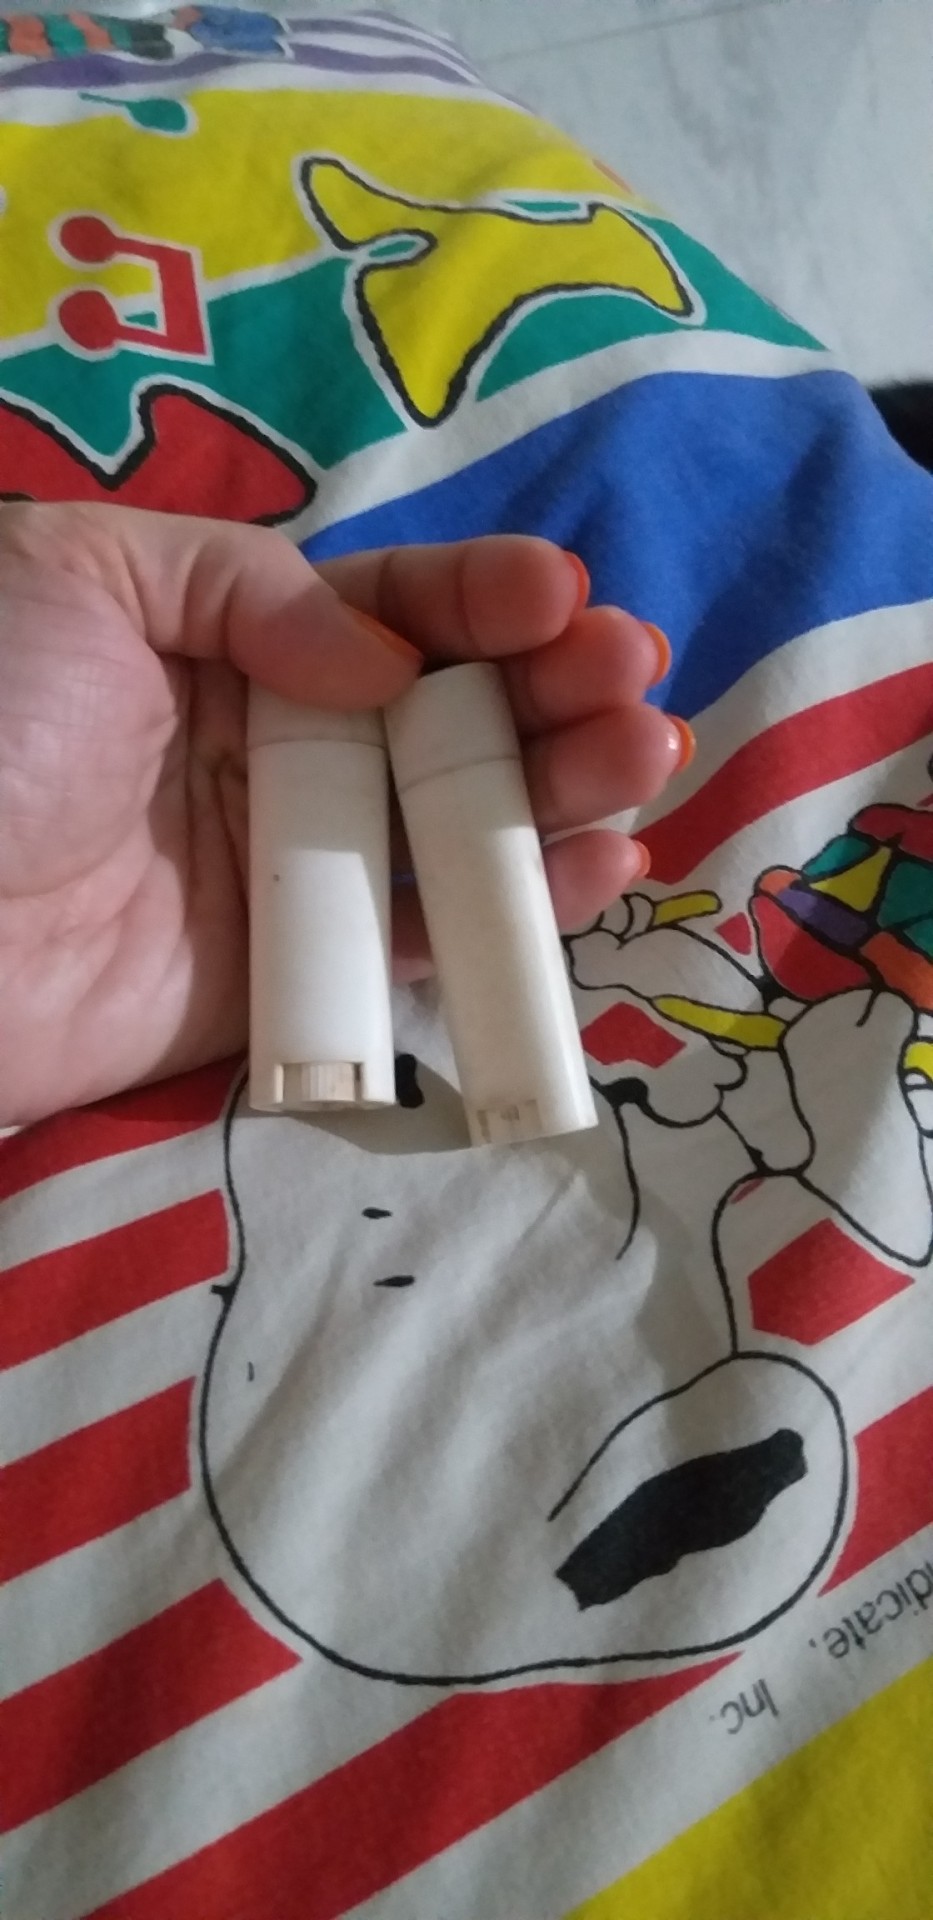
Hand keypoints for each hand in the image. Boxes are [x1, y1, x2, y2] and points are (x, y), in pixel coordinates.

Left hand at [0, 503, 684, 1123]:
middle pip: (452, 710)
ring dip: (567, 785)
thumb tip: (388, 659)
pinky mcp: (303, 976)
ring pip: (463, 820)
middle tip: (633, 677)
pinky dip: (522, 909)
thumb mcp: (88, 577)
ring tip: (645, 753)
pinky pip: (430, 938)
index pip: (387, 605)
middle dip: (553, 685)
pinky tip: (604, 865)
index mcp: (230, 640)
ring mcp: (300, 866)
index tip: (559, 595)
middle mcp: (280, 746)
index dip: (480, 596)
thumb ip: (249, 584)